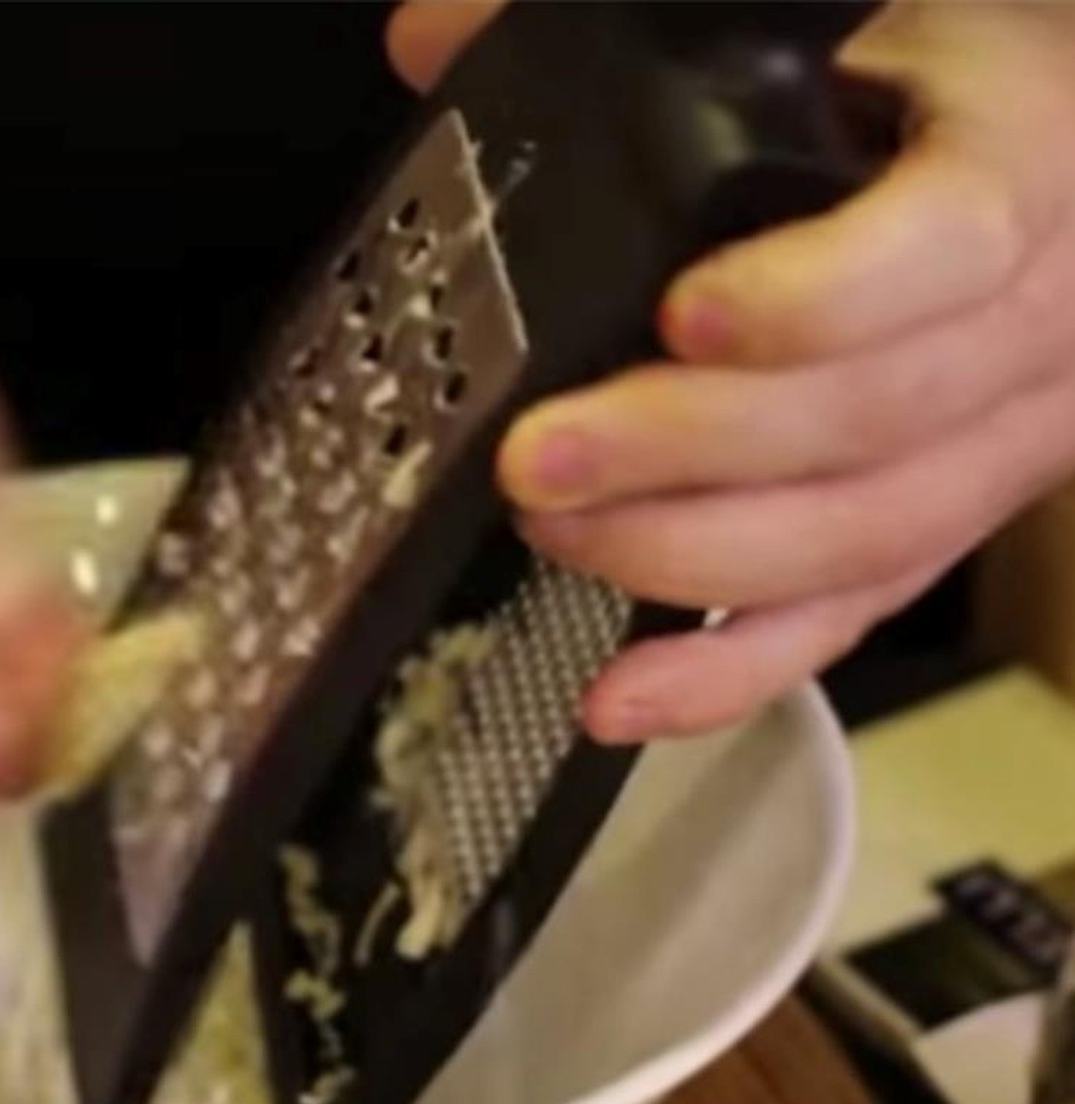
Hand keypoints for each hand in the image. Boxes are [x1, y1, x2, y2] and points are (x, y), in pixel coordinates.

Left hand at [389, 2, 1074, 742]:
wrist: (1052, 169)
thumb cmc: (934, 92)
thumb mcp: (843, 23)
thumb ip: (661, 29)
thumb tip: (429, 38)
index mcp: (1020, 160)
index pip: (950, 243)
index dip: (822, 297)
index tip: (684, 315)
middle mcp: (1033, 319)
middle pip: (873, 421)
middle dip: (686, 455)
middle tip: (538, 463)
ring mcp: (999, 440)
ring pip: (860, 538)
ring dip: (690, 560)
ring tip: (559, 541)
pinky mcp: (946, 523)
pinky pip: (850, 613)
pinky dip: (731, 669)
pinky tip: (622, 699)